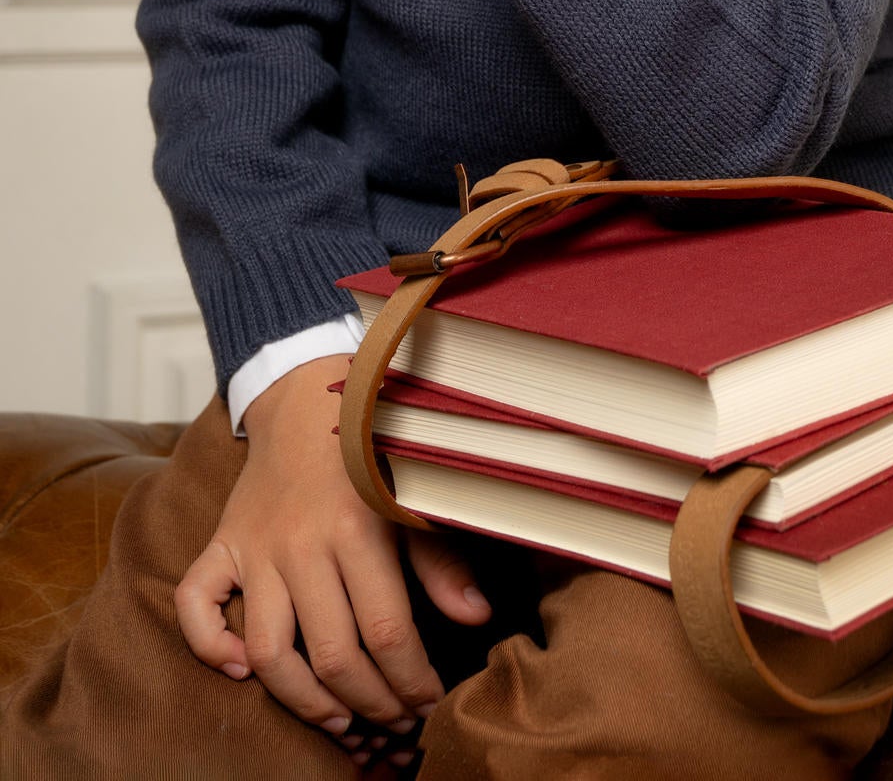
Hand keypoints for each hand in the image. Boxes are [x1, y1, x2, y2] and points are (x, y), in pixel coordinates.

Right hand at [174, 356, 490, 757]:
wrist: (308, 393)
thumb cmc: (372, 447)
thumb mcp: (415, 493)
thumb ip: (442, 561)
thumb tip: (475, 619)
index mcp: (358, 529)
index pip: (386, 633)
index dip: (411, 681)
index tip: (430, 703)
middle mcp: (302, 544)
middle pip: (331, 654)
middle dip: (369, 703)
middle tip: (394, 720)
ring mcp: (256, 548)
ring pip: (267, 650)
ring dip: (303, 699)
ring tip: (338, 720)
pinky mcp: (221, 544)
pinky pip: (195, 605)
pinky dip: (209, 645)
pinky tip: (240, 671)